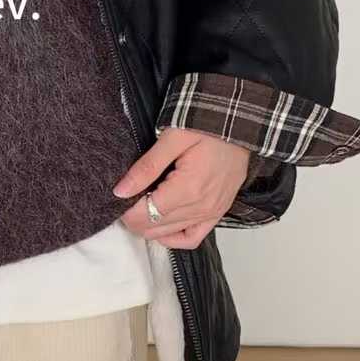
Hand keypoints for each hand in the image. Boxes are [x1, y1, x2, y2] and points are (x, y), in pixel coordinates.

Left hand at [114, 128, 249, 247]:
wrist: (239, 122)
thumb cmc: (208, 125)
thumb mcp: (172, 138)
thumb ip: (146, 167)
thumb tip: (121, 190)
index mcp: (189, 188)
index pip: (147, 214)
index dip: (127, 212)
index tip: (120, 200)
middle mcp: (201, 205)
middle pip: (155, 226)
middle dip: (135, 218)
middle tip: (127, 202)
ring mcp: (211, 212)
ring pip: (170, 234)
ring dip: (150, 227)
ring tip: (140, 209)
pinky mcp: (217, 213)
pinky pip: (192, 238)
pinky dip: (173, 238)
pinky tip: (161, 228)